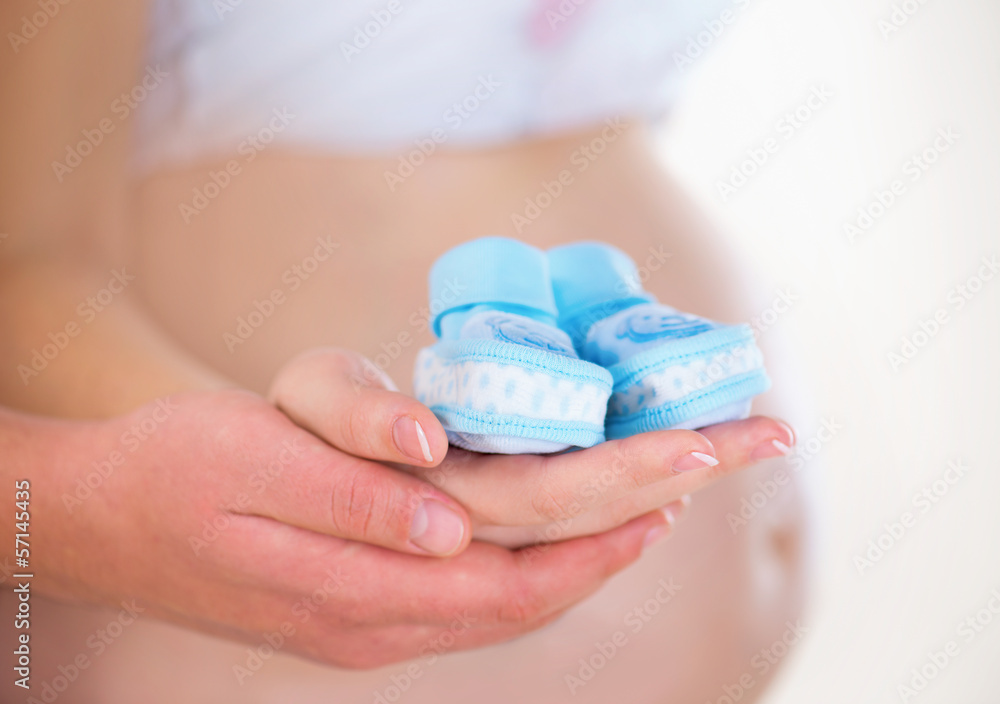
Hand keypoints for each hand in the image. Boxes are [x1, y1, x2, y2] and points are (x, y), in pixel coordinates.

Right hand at [26, 387, 670, 667]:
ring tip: (661, 504)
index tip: (683, 474)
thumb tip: (449, 520)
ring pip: (514, 600)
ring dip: (595, 554)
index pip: (518, 563)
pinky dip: (539, 567)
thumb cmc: (170, 470)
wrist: (100, 515)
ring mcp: (374, 622)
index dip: (606, 522)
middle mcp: (380, 619)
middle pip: (536, 583)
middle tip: (716, 466)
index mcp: (358, 584)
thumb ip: (350, 496)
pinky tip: (564, 536)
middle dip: (632, 525)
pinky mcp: (362, 605)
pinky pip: (477, 597)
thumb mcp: (248, 460)